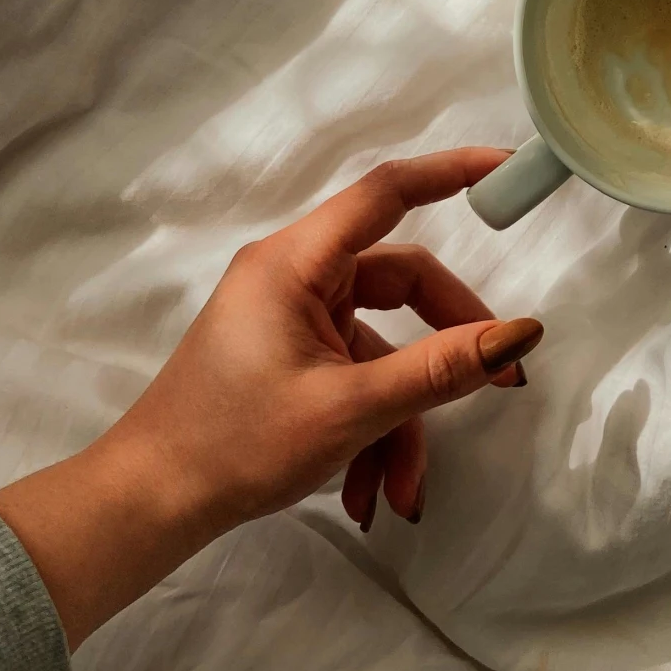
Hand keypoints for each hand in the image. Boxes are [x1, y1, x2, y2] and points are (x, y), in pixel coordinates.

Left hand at [0, 150, 541, 649]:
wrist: (149, 504)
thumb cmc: (235, 442)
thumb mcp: (350, 409)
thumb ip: (440, 369)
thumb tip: (520, 333)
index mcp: (295, 263)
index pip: (387, 192)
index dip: (452, 172)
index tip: (509, 166)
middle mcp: (293, 276)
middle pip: (401, 282)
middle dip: (448, 346)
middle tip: (503, 385)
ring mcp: (291, 318)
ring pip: (383, 347)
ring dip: (404, 418)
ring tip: (406, 492)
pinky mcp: (289, 357)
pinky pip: (356, 378)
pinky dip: (373, 430)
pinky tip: (371, 493)